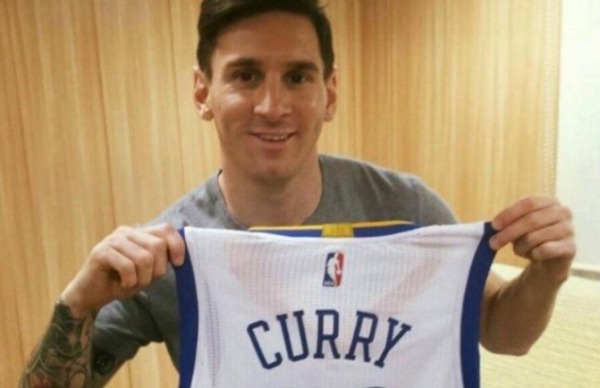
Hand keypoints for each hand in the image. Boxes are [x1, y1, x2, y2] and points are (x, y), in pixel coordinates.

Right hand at [61, 223, 184, 316]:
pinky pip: (127, 266)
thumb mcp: (148, 271)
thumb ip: (161, 260)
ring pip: (144, 258)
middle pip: (158, 245)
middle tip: (146, 280)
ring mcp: (112, 240)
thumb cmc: (122, 282)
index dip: (177, 245)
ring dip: (143, 278)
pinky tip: (122, 284)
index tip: (178, 264)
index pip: (166, 229)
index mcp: (139, 233)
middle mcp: (126, 232)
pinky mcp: (100, 252)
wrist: (91, 295)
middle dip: (158, 269)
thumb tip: (180, 257)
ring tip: (132, 282)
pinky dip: (129, 281)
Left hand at [490, 196, 575, 279]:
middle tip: (493, 243)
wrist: (550, 260)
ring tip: (519, 250)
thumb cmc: (531, 238)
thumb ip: (507, 223)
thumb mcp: (518, 227)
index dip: (509, 213)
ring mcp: (569, 229)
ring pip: (535, 237)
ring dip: (520, 247)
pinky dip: (533, 254)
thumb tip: (492, 226)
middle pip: (531, 220)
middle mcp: (562, 212)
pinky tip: (533, 255)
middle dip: (508, 233)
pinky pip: (544, 250)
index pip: (528, 203)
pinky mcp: (571, 247)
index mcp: (549, 201)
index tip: (494, 225)